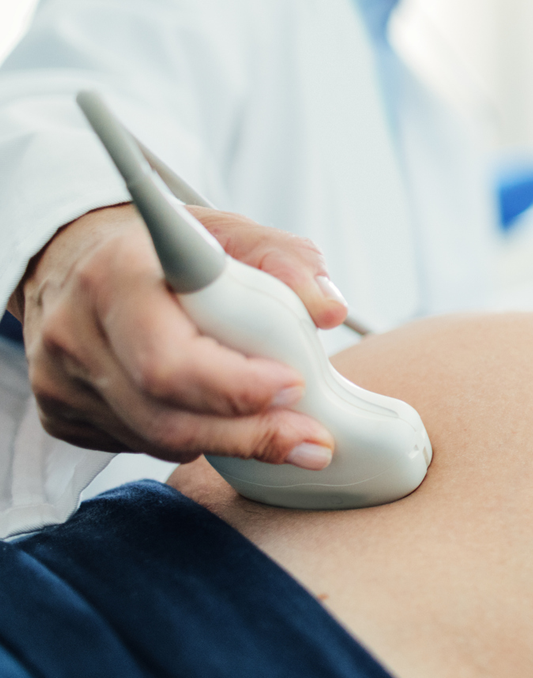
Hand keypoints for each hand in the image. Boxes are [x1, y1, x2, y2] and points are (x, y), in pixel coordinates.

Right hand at [10, 204, 349, 467]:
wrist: (82, 260)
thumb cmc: (169, 251)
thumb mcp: (230, 233)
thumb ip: (286, 261)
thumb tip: (329, 309)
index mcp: (117, 274)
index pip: (172, 356)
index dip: (235, 384)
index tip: (294, 385)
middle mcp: (77, 329)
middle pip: (165, 412)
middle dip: (249, 434)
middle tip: (311, 439)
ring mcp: (59, 378)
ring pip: (154, 438)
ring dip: (230, 443)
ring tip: (287, 433)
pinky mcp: (62, 411)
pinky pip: (137, 444)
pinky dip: (193, 439)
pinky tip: (222, 418)